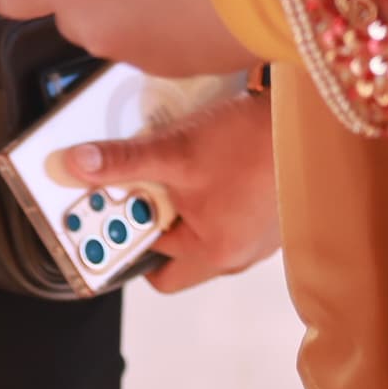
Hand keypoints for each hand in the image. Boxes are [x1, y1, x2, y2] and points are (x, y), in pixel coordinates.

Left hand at [59, 84, 278, 291]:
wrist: (312, 120)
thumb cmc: (254, 143)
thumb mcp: (176, 151)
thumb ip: (123, 162)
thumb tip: (75, 165)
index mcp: (215, 253)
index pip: (153, 268)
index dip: (126, 242)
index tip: (104, 214)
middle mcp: (239, 253)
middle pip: (176, 250)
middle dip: (152, 218)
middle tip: (136, 186)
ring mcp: (258, 234)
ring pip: (201, 226)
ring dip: (179, 201)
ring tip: (168, 166)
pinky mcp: (270, 211)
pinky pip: (225, 210)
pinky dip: (206, 191)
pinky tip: (204, 160)